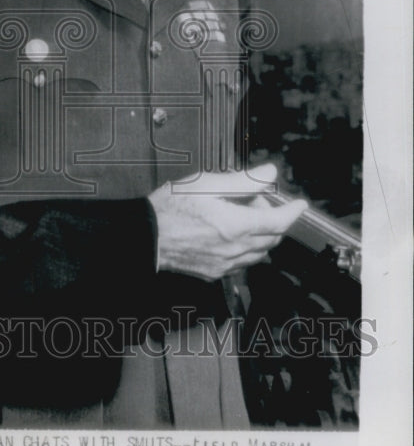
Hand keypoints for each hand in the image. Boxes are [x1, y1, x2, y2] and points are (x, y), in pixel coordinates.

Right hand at [148, 163, 307, 280]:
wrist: (146, 237)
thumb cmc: (170, 208)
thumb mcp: (206, 183)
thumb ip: (242, 180)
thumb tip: (268, 172)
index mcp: (236, 225)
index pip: (278, 221)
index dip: (293, 212)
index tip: (300, 204)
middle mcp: (235, 249)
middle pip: (272, 238)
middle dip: (272, 218)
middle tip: (254, 200)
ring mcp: (225, 264)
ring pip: (259, 253)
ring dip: (261, 235)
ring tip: (241, 217)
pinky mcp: (214, 273)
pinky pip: (242, 264)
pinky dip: (246, 250)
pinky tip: (230, 236)